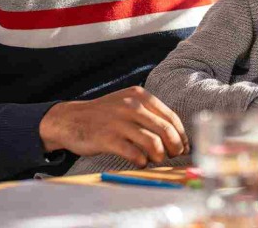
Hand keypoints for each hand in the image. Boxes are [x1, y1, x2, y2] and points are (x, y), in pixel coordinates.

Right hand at [39, 86, 188, 166]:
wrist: (71, 118)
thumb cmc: (105, 114)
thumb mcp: (128, 104)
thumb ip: (149, 114)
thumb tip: (176, 134)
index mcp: (140, 96)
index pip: (170, 116)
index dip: (181, 134)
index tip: (185, 146)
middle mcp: (132, 106)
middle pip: (165, 130)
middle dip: (175, 146)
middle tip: (175, 155)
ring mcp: (119, 121)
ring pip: (153, 142)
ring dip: (160, 156)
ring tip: (156, 160)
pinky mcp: (108, 138)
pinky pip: (134, 153)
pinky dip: (142, 161)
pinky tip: (141, 163)